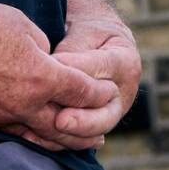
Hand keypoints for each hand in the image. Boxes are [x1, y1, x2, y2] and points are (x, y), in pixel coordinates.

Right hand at [0, 0, 118, 151]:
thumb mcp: (16, 21)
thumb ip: (41, 45)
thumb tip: (46, 59)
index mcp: (39, 77)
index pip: (82, 91)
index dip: (99, 90)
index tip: (108, 87)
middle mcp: (23, 104)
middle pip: (69, 127)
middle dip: (91, 127)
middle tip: (105, 127)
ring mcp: (0, 117)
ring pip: (43, 138)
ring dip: (66, 140)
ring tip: (81, 140)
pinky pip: (17, 134)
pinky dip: (36, 136)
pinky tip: (41, 133)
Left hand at [48, 19, 140, 143]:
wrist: (100, 40)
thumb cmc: (90, 31)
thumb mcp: (85, 30)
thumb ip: (73, 48)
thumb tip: (54, 65)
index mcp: (126, 62)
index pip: (101, 69)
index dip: (75, 69)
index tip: (51, 68)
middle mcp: (124, 92)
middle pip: (107, 113)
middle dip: (83, 120)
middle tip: (60, 120)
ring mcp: (113, 111)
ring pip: (97, 129)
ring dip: (74, 133)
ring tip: (51, 129)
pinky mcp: (97, 121)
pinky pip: (84, 136)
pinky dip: (65, 139)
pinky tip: (43, 138)